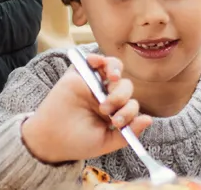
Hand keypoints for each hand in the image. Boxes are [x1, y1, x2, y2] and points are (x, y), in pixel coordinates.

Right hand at [20, 53, 153, 163]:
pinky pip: (92, 60)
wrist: (51, 140)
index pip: (131, 104)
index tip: (117, 123)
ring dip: (116, 71)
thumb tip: (149, 119)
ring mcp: (93, 85)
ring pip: (113, 68)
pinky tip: (97, 62)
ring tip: (111, 80)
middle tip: (105, 109)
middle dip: (120, 96)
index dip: (129, 111)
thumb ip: (128, 133)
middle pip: (124, 86)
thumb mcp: (106, 142)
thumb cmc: (78, 143)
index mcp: (115, 111)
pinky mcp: (78, 76)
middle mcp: (106, 96)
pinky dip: (98, 57)